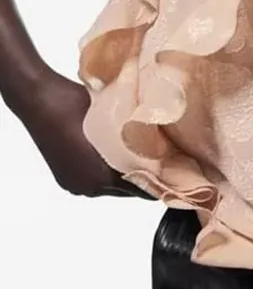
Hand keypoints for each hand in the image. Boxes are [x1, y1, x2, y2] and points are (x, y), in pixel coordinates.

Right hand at [11, 68, 151, 198]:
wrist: (39, 100)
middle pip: (127, 189)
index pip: (141, 188)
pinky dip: (106, 171)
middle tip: (165, 161)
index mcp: (102, 175)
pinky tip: (116, 153)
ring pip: (111, 185)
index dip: (160, 178)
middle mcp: (89, 186)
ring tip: (142, 155)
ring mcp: (76, 185)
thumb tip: (162, 138)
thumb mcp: (114, 115)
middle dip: (144, 176)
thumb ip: (136, 134)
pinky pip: (94, 181)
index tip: (177, 170)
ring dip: (124, 172)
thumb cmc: (74, 104)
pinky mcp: (66, 178)